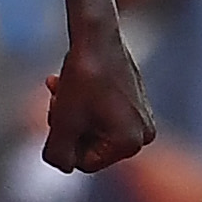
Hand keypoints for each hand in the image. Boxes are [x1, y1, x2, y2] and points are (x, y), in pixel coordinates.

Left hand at [41, 23, 154, 173]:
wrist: (96, 34)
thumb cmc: (82, 77)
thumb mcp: (63, 122)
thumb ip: (58, 155)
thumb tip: (63, 167)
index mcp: (130, 143)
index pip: (85, 163)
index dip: (64, 141)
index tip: (58, 114)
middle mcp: (144, 134)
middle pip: (90, 146)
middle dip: (68, 127)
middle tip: (57, 101)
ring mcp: (142, 117)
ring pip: (92, 129)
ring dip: (71, 114)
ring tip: (61, 89)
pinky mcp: (135, 101)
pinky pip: (102, 113)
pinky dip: (83, 103)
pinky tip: (68, 83)